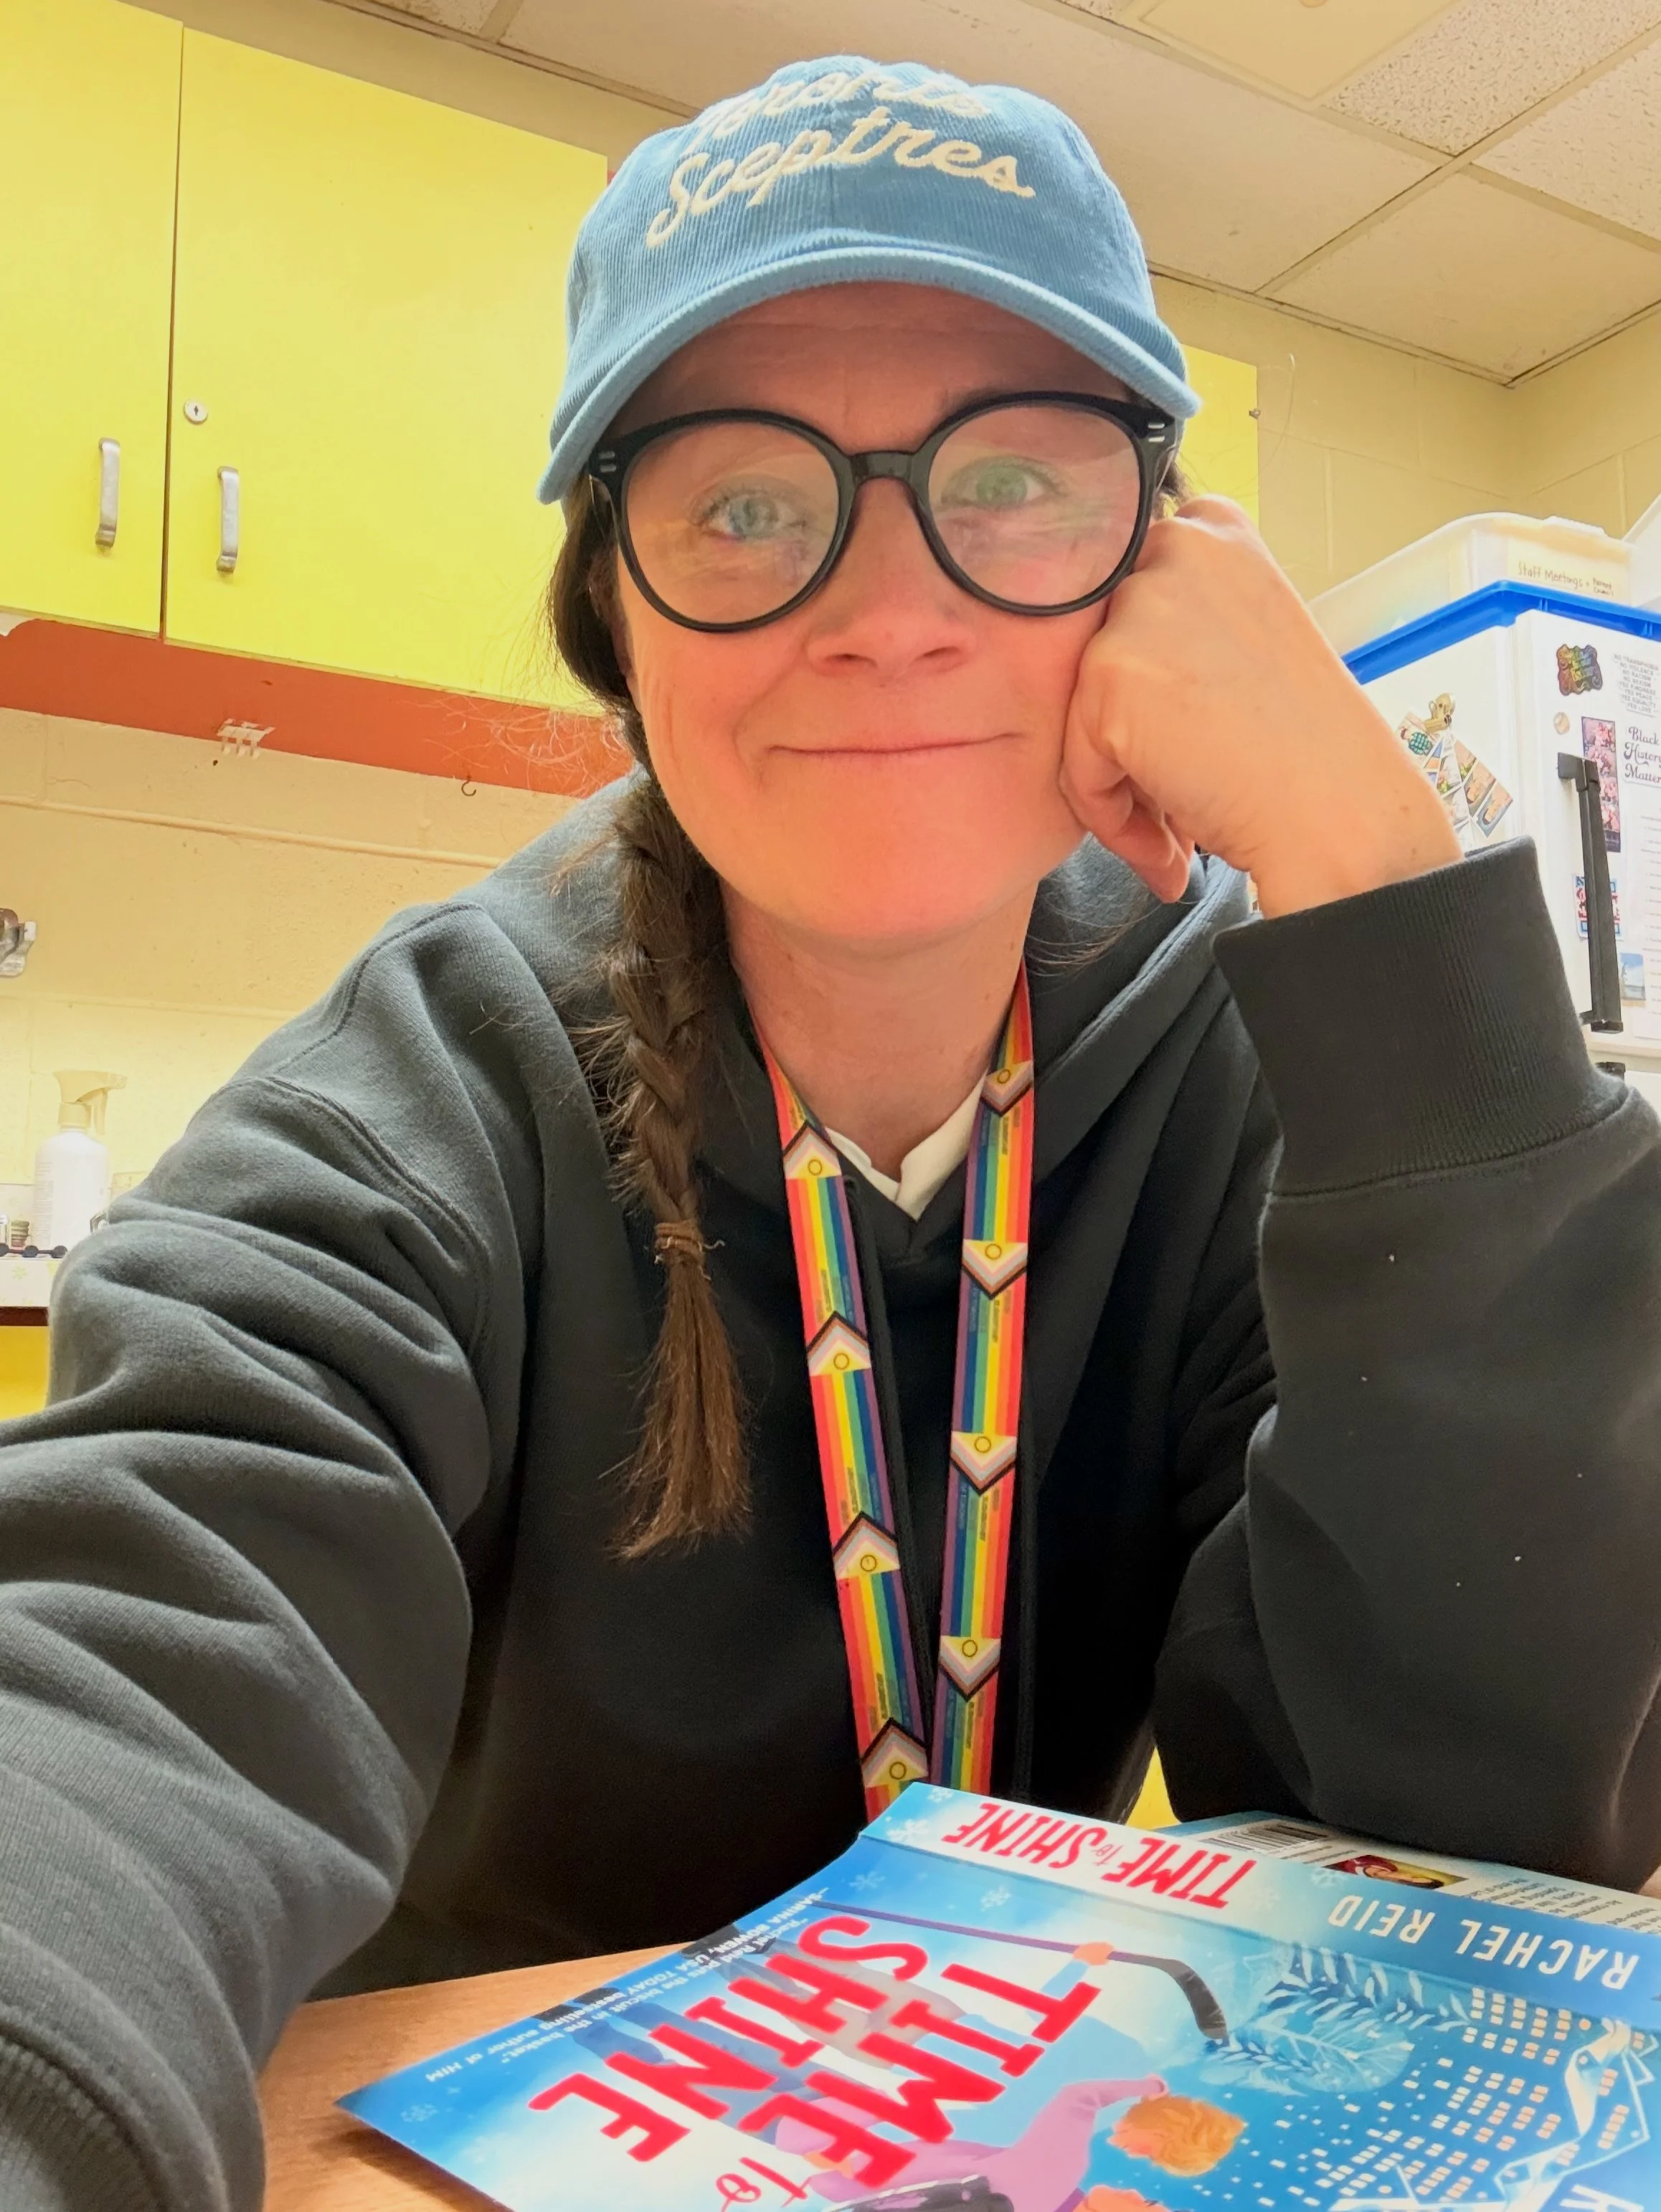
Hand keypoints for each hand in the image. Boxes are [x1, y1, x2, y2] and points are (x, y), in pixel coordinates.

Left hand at [1059, 496, 1460, 914]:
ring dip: (1117, 782)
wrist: (1339, 815)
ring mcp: (1139, 607)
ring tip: (1174, 833)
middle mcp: (1174, 546)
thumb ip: (1174, 628)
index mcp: (1213, 529)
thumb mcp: (1242, 644)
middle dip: (1124, 734)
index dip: (1146, 688)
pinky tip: (1168, 846)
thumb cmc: (1303, 750)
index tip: (1190, 740)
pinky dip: (1108, 815)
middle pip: (1094, 655)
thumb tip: (1096, 656)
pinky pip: (1075, 762)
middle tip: (1178, 798)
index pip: (1123, 604)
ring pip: (1078, 711)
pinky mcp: (1109, 673)